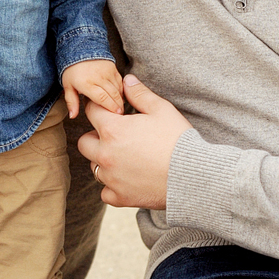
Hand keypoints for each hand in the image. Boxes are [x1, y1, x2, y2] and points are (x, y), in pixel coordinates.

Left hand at [62, 58, 123, 118]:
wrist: (80, 50)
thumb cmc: (72, 70)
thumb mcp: (68, 86)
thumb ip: (71, 102)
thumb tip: (72, 116)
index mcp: (86, 83)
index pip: (102, 98)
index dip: (111, 107)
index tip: (116, 114)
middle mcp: (98, 77)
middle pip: (113, 95)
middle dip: (118, 106)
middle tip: (120, 114)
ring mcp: (107, 72)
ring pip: (118, 89)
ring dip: (120, 99)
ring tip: (120, 107)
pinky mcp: (113, 68)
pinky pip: (120, 82)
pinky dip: (121, 90)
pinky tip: (119, 97)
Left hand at [77, 74, 190, 209]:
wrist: (194, 177)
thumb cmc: (178, 140)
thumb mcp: (162, 109)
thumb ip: (140, 94)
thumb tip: (126, 80)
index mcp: (113, 130)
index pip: (91, 112)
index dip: (101, 108)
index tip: (111, 112)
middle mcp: (105, 154)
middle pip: (84, 142)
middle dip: (97, 136)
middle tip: (117, 136)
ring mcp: (111, 178)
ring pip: (93, 166)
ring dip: (103, 161)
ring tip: (124, 157)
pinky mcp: (120, 197)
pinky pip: (105, 192)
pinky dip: (113, 186)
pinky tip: (127, 179)